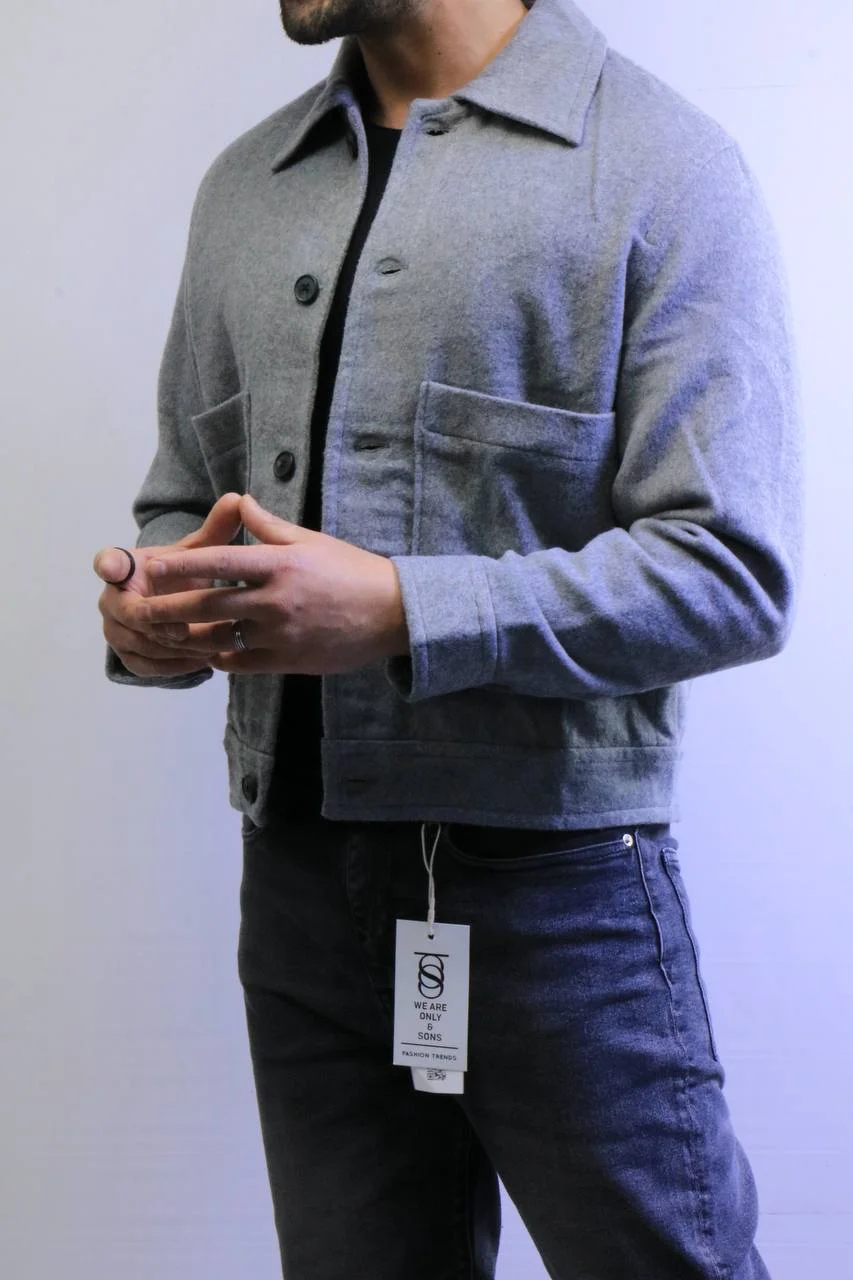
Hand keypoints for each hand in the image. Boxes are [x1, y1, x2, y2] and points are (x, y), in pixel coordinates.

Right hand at [94, 493, 243, 677]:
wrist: (169, 607)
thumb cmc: (180, 574)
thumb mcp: (195, 554)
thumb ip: (214, 530)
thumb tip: (237, 499)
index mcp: (123, 567)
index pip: (108, 562)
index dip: (109, 566)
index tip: (113, 567)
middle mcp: (110, 599)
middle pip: (131, 614)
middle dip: (162, 621)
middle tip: (192, 628)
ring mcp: (114, 630)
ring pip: (140, 642)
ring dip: (173, 647)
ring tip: (207, 646)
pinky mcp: (126, 655)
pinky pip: (145, 665)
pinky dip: (172, 665)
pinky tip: (201, 661)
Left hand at [131, 493, 409, 674]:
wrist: (392, 614)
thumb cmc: (351, 571)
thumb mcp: (311, 540)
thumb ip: (269, 525)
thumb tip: (240, 502)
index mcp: (279, 563)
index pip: (218, 560)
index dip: (179, 564)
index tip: (149, 567)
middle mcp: (276, 599)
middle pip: (208, 604)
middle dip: (169, 607)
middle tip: (140, 610)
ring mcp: (280, 633)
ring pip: (219, 637)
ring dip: (189, 636)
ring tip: (166, 633)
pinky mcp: (287, 660)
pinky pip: (240, 663)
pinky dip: (219, 658)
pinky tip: (208, 652)